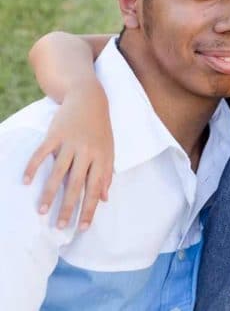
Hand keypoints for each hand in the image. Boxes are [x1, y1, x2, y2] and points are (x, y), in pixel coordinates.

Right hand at [22, 88, 112, 231]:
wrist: (89, 98)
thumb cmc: (100, 128)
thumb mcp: (109, 149)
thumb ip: (107, 173)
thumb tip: (105, 198)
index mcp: (102, 157)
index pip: (96, 188)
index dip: (89, 208)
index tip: (82, 227)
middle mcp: (87, 151)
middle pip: (76, 184)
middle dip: (68, 207)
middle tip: (59, 226)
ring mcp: (70, 142)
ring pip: (58, 172)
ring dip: (49, 193)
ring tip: (42, 211)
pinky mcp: (55, 134)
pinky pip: (42, 153)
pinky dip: (33, 167)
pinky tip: (25, 181)